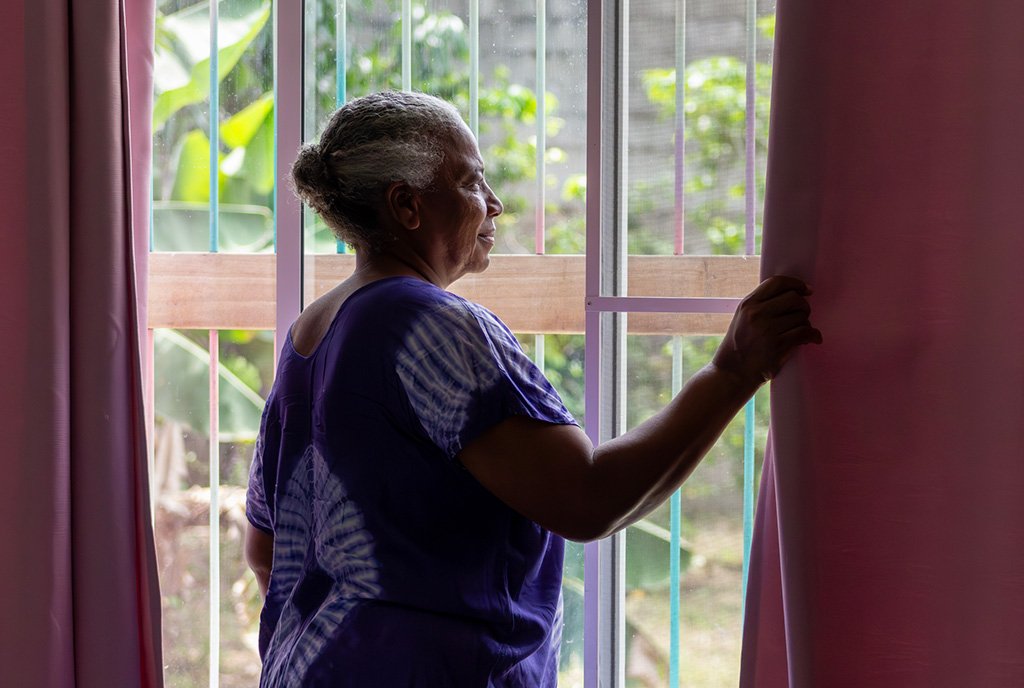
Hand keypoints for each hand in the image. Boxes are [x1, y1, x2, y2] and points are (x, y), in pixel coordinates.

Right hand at [712, 275, 821, 389]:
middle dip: (803, 305)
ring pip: (801, 316)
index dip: (796, 283)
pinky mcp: (777, 347)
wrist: (732, 372)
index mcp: (748, 304)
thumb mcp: (742, 317)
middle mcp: (756, 315)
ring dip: (805, 323)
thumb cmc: (739, 344)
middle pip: (794, 298)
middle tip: (802, 314)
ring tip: (799, 331)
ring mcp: (767, 331)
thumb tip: (793, 293)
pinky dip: (813, 335)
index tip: (806, 290)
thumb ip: (761, 304)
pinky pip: (805, 332)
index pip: (777, 282)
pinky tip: (813, 338)